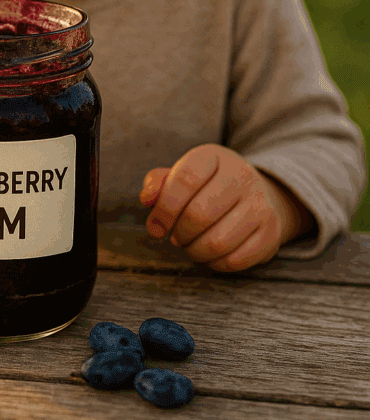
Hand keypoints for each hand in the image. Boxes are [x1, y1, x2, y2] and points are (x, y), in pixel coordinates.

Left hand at [139, 144, 286, 271]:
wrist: (253, 193)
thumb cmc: (206, 186)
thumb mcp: (181, 174)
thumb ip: (158, 182)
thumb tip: (148, 199)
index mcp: (214, 156)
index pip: (185, 179)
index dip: (164, 208)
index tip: (155, 227)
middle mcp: (242, 176)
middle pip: (199, 214)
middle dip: (179, 233)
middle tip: (175, 237)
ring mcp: (260, 204)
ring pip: (217, 242)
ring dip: (194, 251)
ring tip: (190, 245)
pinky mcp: (271, 232)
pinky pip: (235, 260)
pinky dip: (215, 263)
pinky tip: (210, 254)